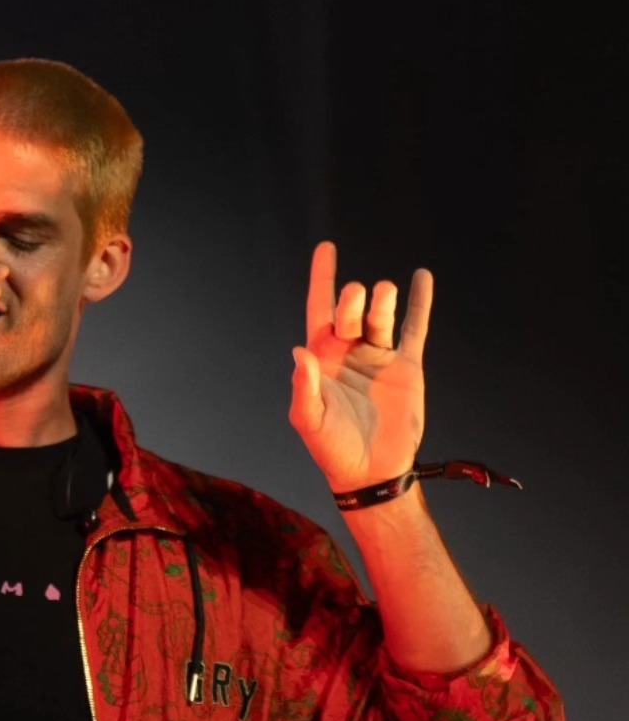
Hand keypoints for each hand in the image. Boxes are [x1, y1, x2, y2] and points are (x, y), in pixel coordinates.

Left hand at [289, 240, 431, 491]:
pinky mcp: (406, 366)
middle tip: (356, 299)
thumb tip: (300, 352)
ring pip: (382, 314)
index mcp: (322, 360)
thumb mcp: (310, 421)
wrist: (372, 472)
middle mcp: (349, 352)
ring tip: (383, 293)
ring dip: (382, 300)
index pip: (320, 310)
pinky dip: (420, 303)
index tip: (326, 248)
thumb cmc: (332, 449)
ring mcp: (378, 357)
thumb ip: (304, 388)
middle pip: (350, 310)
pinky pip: (415, 328)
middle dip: (352, 299)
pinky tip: (421, 278)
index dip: (321, 279)